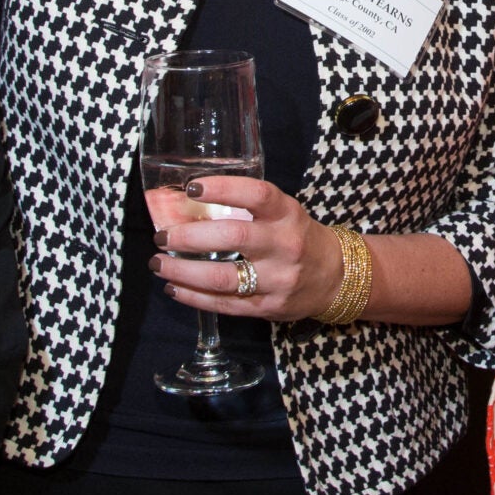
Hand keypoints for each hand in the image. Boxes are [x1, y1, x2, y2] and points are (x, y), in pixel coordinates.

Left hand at [149, 174, 341, 322]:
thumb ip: (248, 209)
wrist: (336, 277)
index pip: (256, 194)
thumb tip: (189, 203)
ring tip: (158, 264)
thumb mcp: (284, 213)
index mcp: (287, 214)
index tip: (192, 187)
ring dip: (183, 271)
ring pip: (223, 277)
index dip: (223, 188)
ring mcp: (278, 279)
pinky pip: (224, 304)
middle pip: (234, 237)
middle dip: (189, 236)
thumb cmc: (298, 237)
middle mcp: (284, 245)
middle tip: (161, 235)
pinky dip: (194, 297)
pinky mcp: (268, 306)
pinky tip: (174, 287)